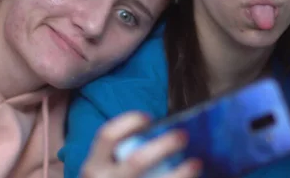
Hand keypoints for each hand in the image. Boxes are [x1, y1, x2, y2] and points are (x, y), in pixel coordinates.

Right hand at [81, 112, 201, 177]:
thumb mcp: (103, 173)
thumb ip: (119, 158)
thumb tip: (161, 136)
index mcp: (93, 167)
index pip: (107, 135)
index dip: (129, 122)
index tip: (149, 118)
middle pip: (137, 160)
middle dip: (164, 145)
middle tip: (183, 135)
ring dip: (181, 173)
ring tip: (196, 163)